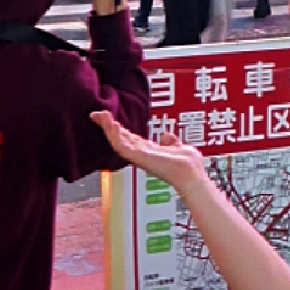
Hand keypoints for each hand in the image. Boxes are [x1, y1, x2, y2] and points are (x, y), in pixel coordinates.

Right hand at [91, 110, 208, 196]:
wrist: (191, 175)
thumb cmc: (188, 166)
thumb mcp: (178, 147)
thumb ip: (170, 142)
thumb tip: (166, 136)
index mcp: (149, 151)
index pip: (129, 138)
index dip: (119, 129)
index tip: (109, 118)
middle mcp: (142, 154)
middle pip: (120, 138)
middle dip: (108, 126)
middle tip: (97, 114)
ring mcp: (139, 156)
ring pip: (118, 141)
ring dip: (108, 128)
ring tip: (100, 116)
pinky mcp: (139, 158)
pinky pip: (122, 146)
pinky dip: (115, 136)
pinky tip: (111, 125)